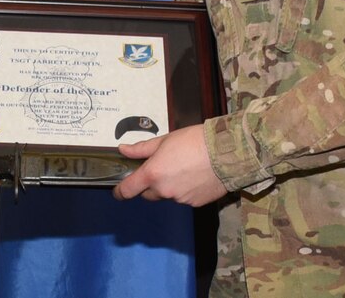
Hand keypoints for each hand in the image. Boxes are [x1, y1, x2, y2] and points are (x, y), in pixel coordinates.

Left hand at [112, 125, 226, 206]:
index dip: (120, 192)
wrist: (226, 153)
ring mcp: (179, 199)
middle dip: (150, 184)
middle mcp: (163, 191)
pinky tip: (195, 176)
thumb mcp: (164, 140)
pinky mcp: (195, 204)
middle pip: (148, 193)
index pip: (128, 190)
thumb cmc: (194, 141)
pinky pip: (184, 198)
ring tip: (184, 168)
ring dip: (169, 186)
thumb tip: (123, 150)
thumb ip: (141, 149)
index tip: (118, 192)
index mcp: (152, 174)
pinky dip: (185, 190)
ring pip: (167, 195)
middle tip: (162, 167)